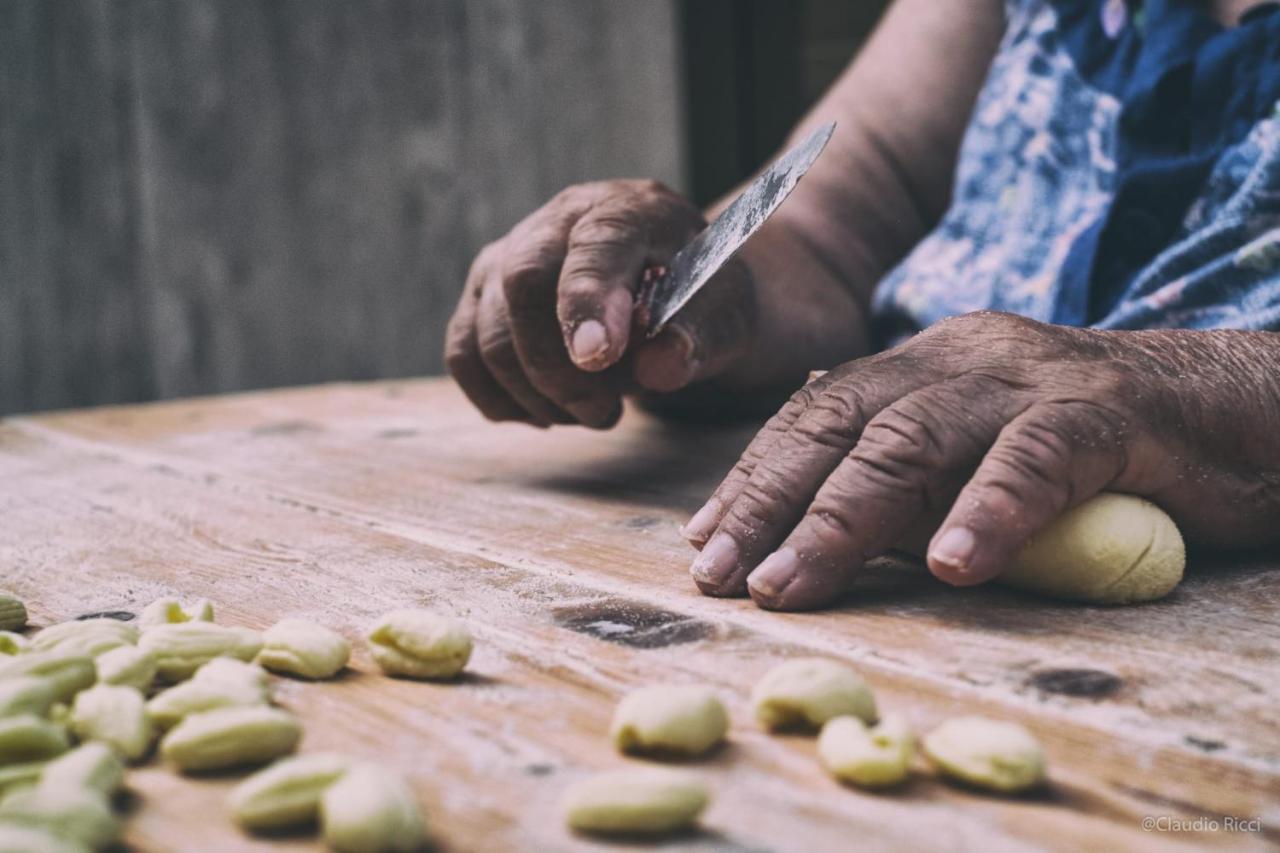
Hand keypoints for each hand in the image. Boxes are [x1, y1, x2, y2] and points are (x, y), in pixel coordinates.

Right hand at [444, 180, 758, 427]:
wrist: (677, 291)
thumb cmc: (702, 297)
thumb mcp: (726, 313)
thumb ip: (701, 334)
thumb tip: (661, 368)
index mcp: (627, 210)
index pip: (594, 247)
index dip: (588, 303)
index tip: (597, 358)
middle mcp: (557, 221)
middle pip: (521, 285)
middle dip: (555, 368)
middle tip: (604, 412)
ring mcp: (509, 255)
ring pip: (486, 331)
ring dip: (536, 395)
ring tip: (595, 412)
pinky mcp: (482, 296)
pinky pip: (464, 355)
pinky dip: (502, 399)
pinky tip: (551, 411)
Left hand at [682, 312, 1279, 609]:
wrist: (1233, 410)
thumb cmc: (1093, 452)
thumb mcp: (978, 462)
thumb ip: (908, 484)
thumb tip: (815, 532)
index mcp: (924, 367)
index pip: (815, 415)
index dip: (753, 477)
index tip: (703, 541)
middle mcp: (963, 360)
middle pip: (842, 422)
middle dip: (769, 499)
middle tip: (719, 572)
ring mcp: (1033, 380)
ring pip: (917, 439)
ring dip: (844, 518)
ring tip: (792, 582)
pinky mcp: (1109, 413)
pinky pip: (1038, 458)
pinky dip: (989, 510)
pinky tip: (950, 565)